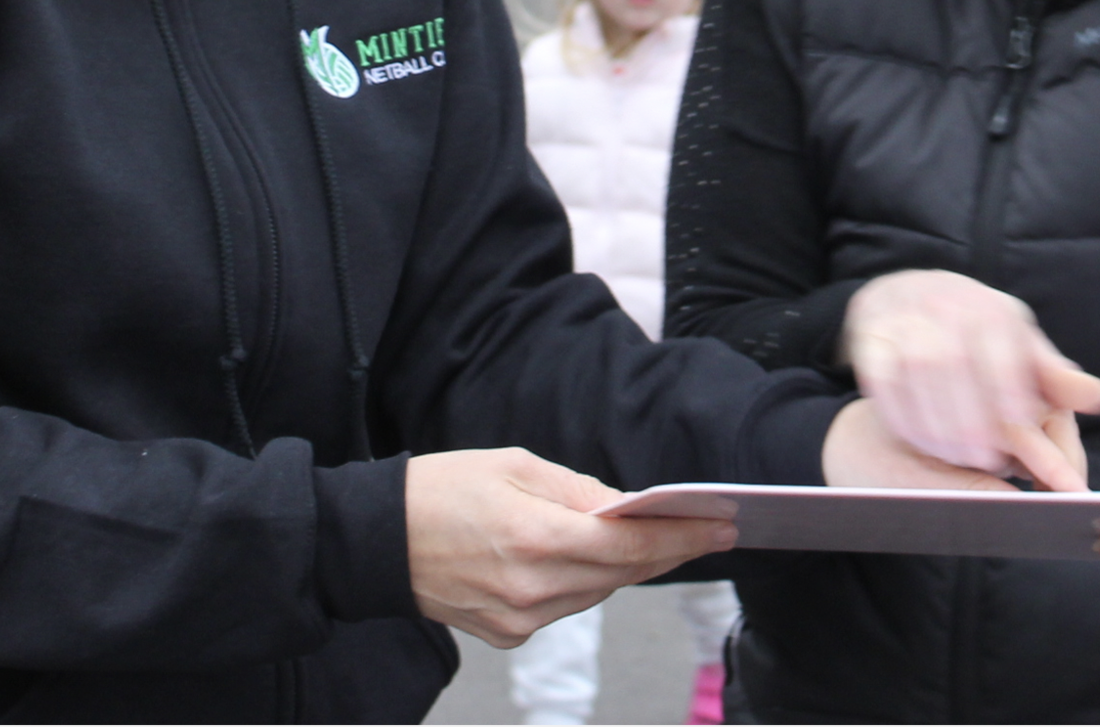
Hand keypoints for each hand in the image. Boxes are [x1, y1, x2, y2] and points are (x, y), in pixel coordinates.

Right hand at [405, 447, 737, 648]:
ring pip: (600, 592)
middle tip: (713, 530)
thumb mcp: (513, 465)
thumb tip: (627, 509)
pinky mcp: (508, 634)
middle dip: (670, 550)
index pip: (630, 542)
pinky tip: (597, 558)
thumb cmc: (441, 489)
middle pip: (624, 572)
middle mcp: (533, 586)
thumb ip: (577, 490)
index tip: (723, 524)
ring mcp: (520, 618)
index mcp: (534, 536)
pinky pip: (568, 606)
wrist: (376, 541)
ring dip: (631, 566)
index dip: (683, 534)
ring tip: (662, 539)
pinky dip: (588, 581)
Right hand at [841, 269, 1099, 487]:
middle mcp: (945, 303)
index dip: (1009, 386)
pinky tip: (919, 440)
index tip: (1021, 427)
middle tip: (987, 459)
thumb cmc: (976, 333)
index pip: (1001, 343)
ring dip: (937, 420)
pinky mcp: (870, 335)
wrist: (908, 295)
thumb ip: (1057, 379)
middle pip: (955, 360)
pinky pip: (881, 377)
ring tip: (957, 456)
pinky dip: (900, 413)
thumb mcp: (1021, 348)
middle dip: (970, 415)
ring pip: (916, 369)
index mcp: (991, 307)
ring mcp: (904, 317)